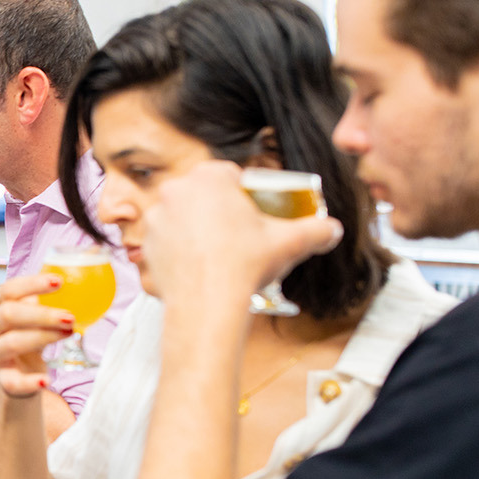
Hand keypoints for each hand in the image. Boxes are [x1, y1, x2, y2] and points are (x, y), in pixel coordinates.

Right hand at [0, 275, 72, 397]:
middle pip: (8, 314)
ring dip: (44, 336)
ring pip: (12, 342)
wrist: (19, 377)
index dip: (32, 284)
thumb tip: (65, 283)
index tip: (59, 282)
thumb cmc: (27, 339)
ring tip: (69, 333)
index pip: (6, 290)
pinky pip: (12, 381)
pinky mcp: (0, 379)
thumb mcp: (31, 319)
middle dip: (42, 314)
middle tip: (69, 316)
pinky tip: (47, 380)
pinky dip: (30, 381)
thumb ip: (38, 304)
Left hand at [142, 161, 343, 310]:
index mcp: (208, 177)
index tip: (251, 210)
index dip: (242, 192)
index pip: (228, 175)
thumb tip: (333, 230)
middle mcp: (175, 191)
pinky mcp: (145, 246)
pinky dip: (179, 254)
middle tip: (237, 233)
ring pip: (181, 219)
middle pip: (202, 196)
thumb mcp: (291, 242)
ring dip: (196, 231)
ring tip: (218, 253)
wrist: (208, 303)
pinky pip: (165, 245)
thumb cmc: (243, 266)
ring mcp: (155, 219)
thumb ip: (316, 230)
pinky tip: (198, 268)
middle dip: (218, 210)